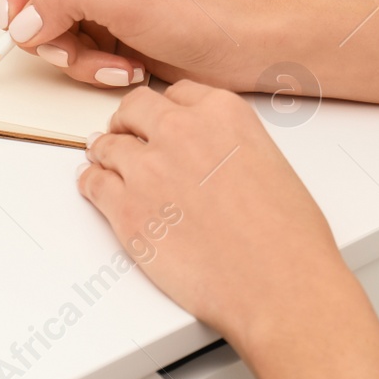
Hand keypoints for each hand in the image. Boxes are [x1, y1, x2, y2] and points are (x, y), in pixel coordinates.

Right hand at [0, 0, 291, 90]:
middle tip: (67, 42)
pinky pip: (65, 50)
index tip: (23, 11)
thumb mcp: (129, 2)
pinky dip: (88, 66)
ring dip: (71, 54)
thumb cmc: (202, 14)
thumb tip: (23, 19)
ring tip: (111, 59)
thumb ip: (66, 2)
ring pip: (41, 27)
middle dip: (43, 26)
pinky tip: (122, 66)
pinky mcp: (98, 29)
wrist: (237, 49)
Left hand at [81, 80, 378, 378]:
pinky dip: (92, 185)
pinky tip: (97, 189)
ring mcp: (148, 168)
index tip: (160, 119)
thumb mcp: (269, 161)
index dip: (165, 110)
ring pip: (106, 145)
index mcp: (222, 112)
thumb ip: (229, 144)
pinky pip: (93, 184)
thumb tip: (209, 157)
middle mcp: (180, 130)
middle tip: (127, 135)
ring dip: (106, 154)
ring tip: (106, 163)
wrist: (278, 285)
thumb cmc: (286, 238)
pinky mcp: (125, 208)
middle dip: (129, 123)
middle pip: (133, 109)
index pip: (176, 93)